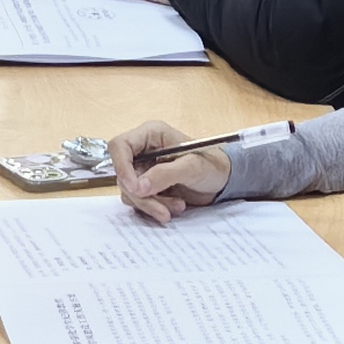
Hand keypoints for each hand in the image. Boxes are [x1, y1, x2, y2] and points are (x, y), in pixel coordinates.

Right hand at [111, 123, 225, 221]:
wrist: (222, 182)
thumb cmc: (212, 165)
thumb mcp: (191, 167)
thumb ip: (164, 174)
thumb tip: (138, 186)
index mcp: (151, 134)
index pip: (120, 146)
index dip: (122, 167)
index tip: (135, 188)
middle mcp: (143, 150)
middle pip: (123, 174)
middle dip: (143, 195)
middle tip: (163, 209)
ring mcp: (143, 169)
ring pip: (130, 190)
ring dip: (151, 204)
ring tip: (177, 206)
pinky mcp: (147, 186)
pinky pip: (138, 200)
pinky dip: (153, 208)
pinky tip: (173, 207)